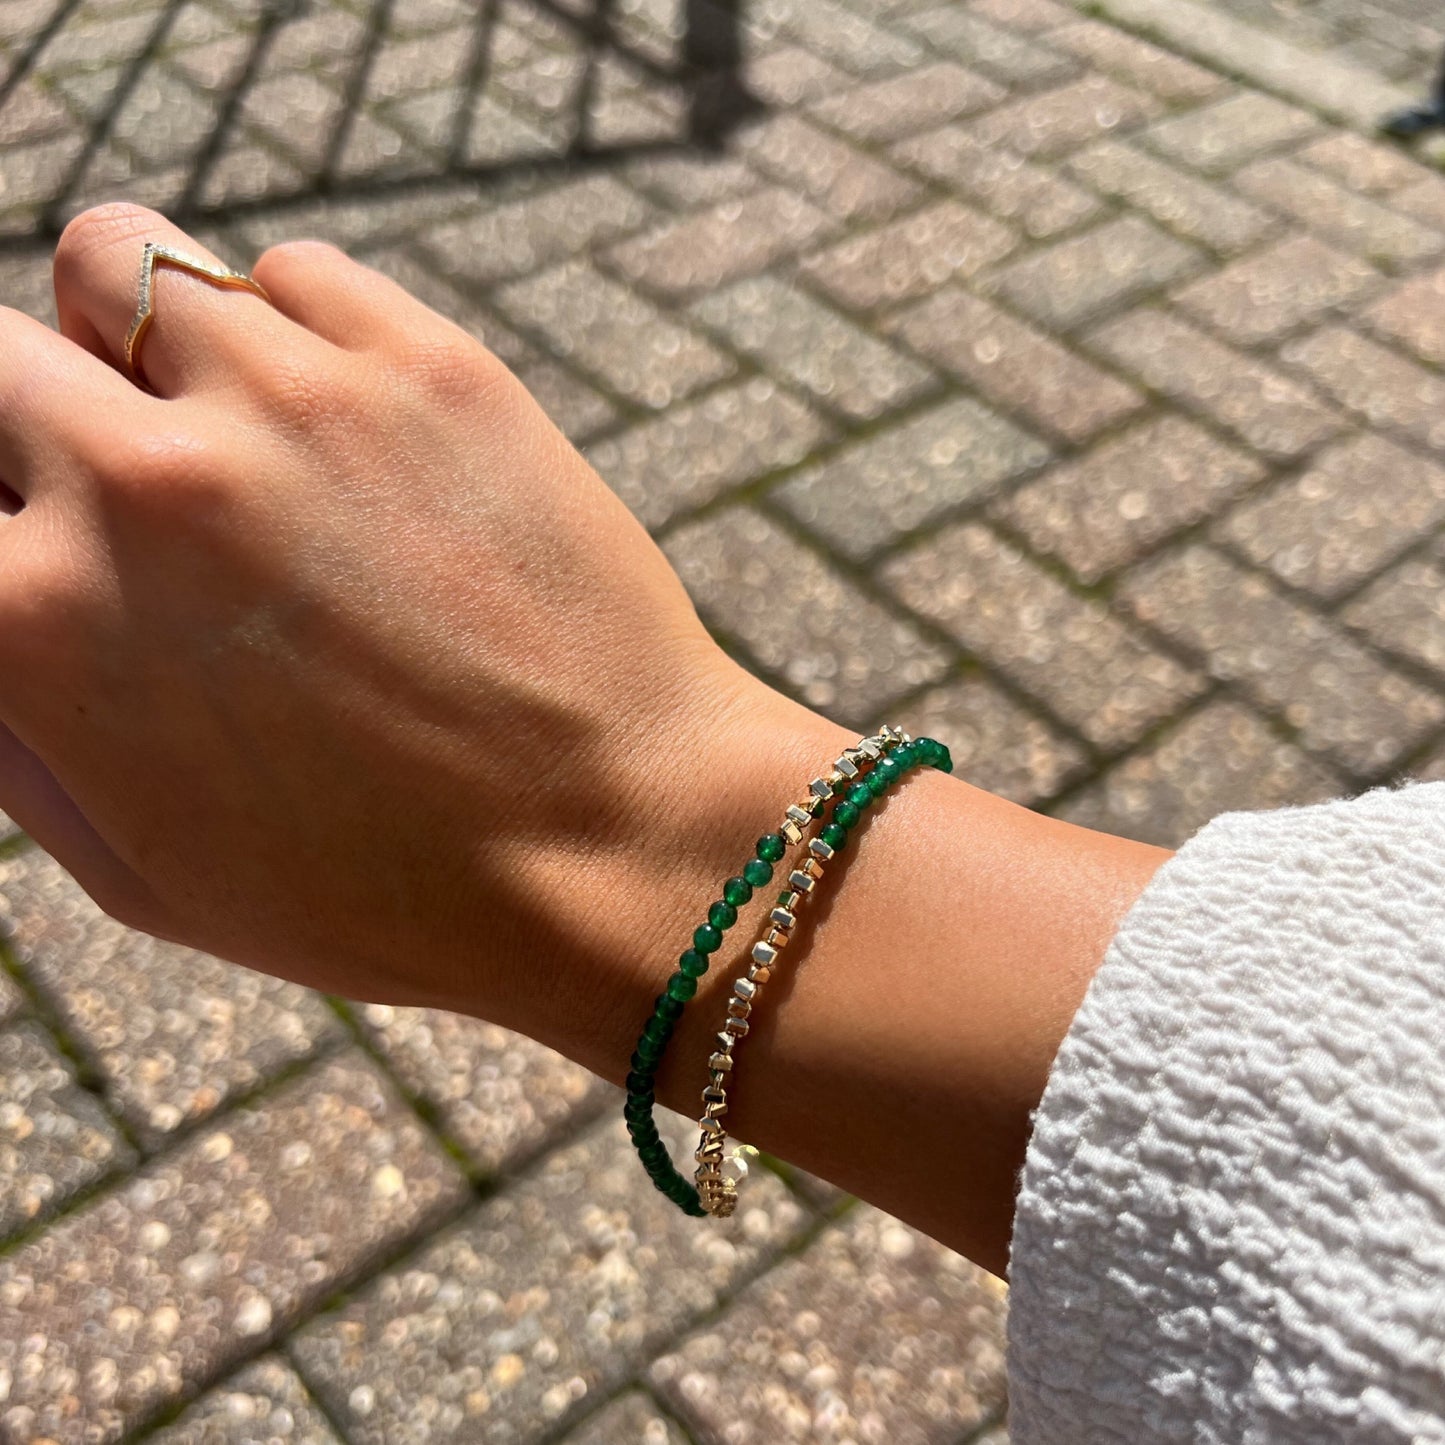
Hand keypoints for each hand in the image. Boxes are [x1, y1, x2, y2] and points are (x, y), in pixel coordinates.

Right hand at [0, 202, 843, 1063]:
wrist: (617, 841)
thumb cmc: (386, 890)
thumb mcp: (145, 871)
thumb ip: (16, 729)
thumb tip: (0, 597)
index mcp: (38, 625)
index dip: (0, 517)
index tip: (44, 537)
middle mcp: (143, 483)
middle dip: (31, 419)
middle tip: (120, 487)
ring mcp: (293, 401)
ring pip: (117, 261)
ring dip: (142, 344)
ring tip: (225, 434)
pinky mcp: (428, 362)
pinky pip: (287, 275)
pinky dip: (289, 333)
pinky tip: (346, 427)